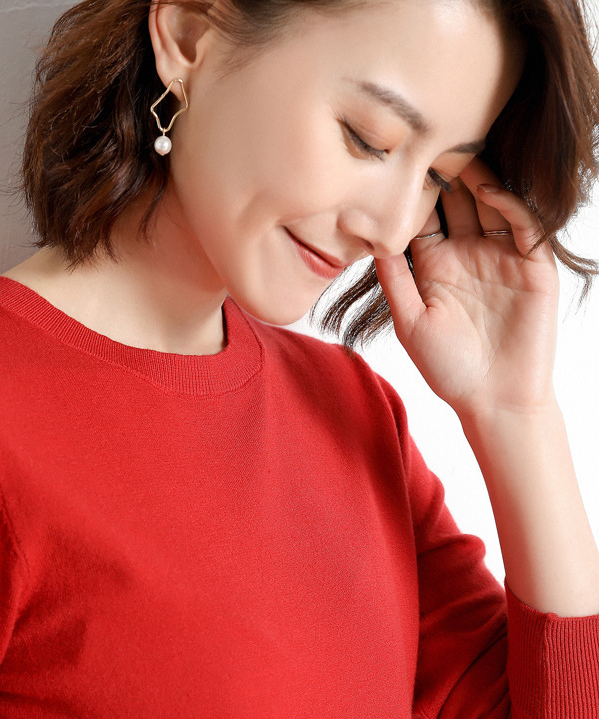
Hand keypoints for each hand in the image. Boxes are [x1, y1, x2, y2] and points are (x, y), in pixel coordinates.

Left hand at [373, 156, 560, 420]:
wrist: (495, 398)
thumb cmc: (448, 367)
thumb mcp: (410, 321)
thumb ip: (393, 279)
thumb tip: (368, 238)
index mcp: (434, 265)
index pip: (421, 216)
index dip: (410, 192)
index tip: (391, 162)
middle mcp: (466, 253)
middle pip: (455, 201)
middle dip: (443, 172)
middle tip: (425, 138)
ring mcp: (500, 256)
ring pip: (488, 204)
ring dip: (476, 177)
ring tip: (456, 149)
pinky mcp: (532, 265)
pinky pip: (521, 224)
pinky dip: (507, 204)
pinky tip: (487, 190)